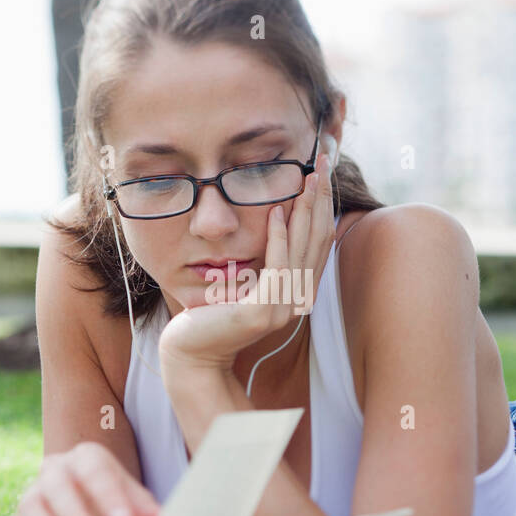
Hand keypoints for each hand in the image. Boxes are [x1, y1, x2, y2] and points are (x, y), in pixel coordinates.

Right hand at [0, 443, 159, 515]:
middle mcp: (55, 470)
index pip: (95, 470)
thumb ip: (144, 509)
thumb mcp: (133, 502)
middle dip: (74, 515)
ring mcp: (34, 493)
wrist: (89, 508)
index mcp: (87, 458)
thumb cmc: (114, 502)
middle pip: (58, 486)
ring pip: (31, 507)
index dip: (109, 496)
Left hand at [157, 149, 336, 373]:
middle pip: (318, 240)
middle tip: (321, 162)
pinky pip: (277, 268)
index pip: (320, 241)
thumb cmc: (211, 315)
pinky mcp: (262, 313)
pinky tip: (276, 213)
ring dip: (305, 211)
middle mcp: (297, 300)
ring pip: (302, 250)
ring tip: (306, 178)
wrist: (191, 354)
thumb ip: (263, 259)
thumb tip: (274, 218)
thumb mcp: (244, 281)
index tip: (321, 172)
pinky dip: (279, 239)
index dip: (324, 205)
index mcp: (298, 291)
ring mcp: (283, 309)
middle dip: (320, 198)